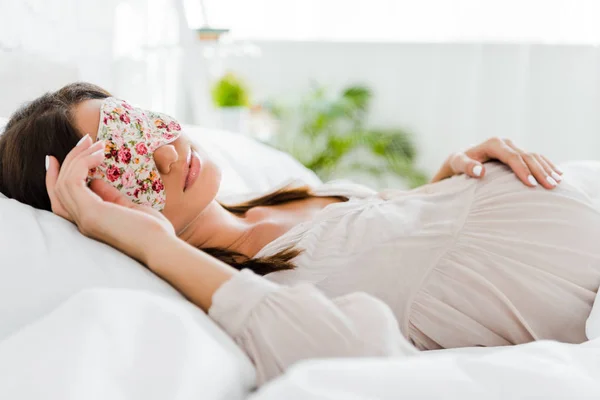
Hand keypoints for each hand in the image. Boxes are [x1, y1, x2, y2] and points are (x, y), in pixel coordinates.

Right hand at [45, 134, 174, 263]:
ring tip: (95, 143)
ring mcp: (84, 218)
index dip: (55, 176)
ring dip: (77, 158)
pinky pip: (74, 181)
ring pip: (64, 182)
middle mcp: (82, 222)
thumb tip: (96, 181)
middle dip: (69, 160)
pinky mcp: (91, 213)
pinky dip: (83, 163)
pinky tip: (100, 154)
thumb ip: (111, 196)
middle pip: (58, 188)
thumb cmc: (153, 231)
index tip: (56, 156)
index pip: (60, 199)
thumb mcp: (128, 208)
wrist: (163, 246)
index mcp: (90, 222)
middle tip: (85, 140)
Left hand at [431, 137, 562, 188]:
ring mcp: (513, 146)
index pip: (512, 157)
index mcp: (493, 144)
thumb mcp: (457, 164)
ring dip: (547, 169)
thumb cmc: (457, 163)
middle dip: (540, 171)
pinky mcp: (517, 152)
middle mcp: (506, 142)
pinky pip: (536, 158)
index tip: (531, 185)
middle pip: (527, 156)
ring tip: (557, 183)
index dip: (522, 170)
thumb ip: (466, 166)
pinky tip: (558, 174)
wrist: (461, 158)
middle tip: (551, 186)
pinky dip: (547, 165)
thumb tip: (479, 172)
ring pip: (535, 156)